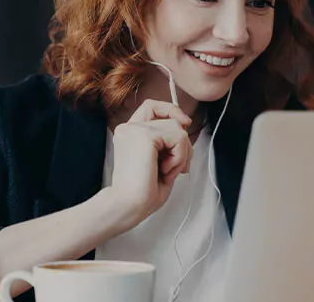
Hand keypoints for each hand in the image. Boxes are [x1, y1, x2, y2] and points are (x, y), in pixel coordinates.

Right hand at [107, 99, 192, 230]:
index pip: (151, 107)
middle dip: (183, 144)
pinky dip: (179, 156)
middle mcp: (129, 128)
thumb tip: (186, 131)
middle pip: (171, 118)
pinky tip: (165, 169)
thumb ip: (169, 144)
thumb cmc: (141, 193)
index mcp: (129, 134)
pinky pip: (178, 137)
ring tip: (167, 170)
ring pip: (177, 128)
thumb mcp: (159, 162)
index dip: (171, 110)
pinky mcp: (144, 135)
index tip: (185, 123)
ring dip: (181, 153)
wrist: (127, 206)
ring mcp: (134, 129)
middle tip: (175, 167)